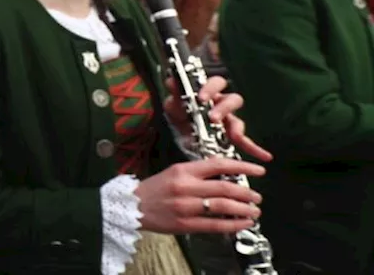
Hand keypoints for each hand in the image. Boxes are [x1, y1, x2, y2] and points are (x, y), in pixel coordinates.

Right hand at [135, 157, 265, 233]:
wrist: (131, 206)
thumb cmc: (154, 188)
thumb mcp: (174, 172)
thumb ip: (197, 172)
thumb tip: (224, 173)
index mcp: (183, 170)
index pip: (218, 165)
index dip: (242, 167)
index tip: (258, 171)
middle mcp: (185, 187)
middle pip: (225, 187)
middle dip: (247, 193)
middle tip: (257, 197)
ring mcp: (185, 206)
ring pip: (223, 206)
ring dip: (244, 209)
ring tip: (254, 211)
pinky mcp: (185, 224)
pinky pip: (215, 225)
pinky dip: (233, 224)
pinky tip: (243, 223)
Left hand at [163, 75, 272, 161]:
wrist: (181, 132)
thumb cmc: (181, 112)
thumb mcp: (175, 103)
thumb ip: (176, 93)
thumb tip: (171, 80)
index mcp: (210, 92)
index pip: (217, 83)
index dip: (211, 89)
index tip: (202, 98)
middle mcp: (223, 104)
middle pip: (233, 100)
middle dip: (225, 109)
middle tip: (214, 118)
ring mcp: (229, 120)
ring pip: (238, 120)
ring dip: (236, 128)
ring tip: (234, 137)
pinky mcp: (231, 136)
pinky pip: (245, 142)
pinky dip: (255, 148)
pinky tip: (265, 156)